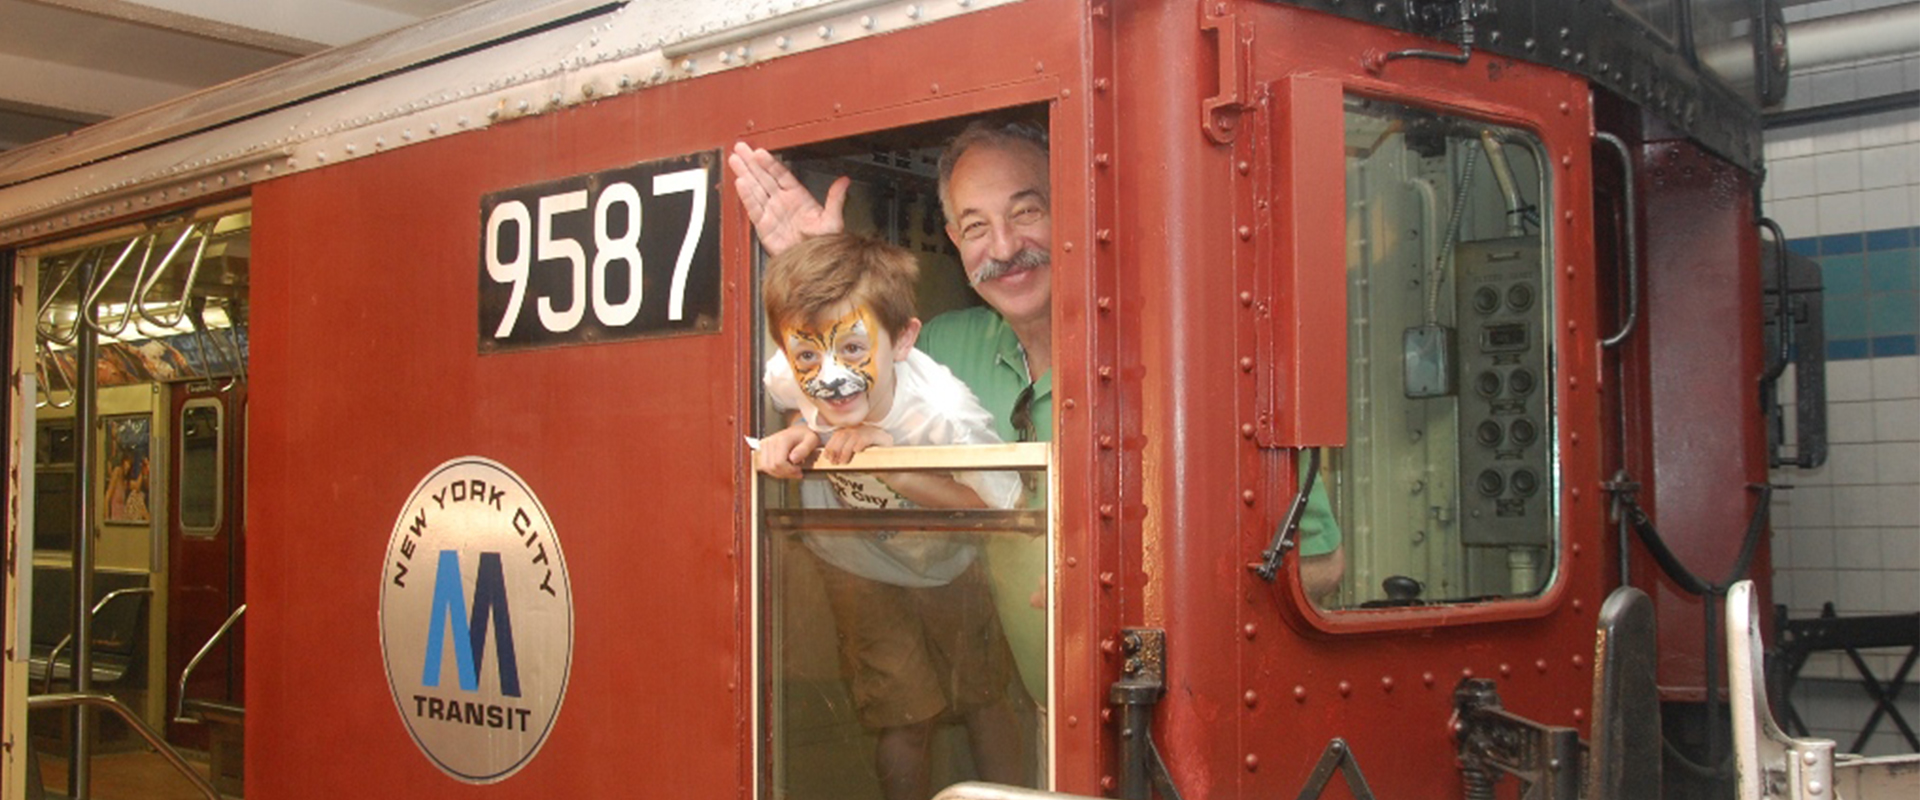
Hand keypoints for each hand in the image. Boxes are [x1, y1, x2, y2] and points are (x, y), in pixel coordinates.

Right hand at [728, 142, 849, 255]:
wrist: (812, 264)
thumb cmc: (823, 243)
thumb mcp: (833, 220)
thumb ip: (835, 199)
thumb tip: (844, 181)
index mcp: (798, 197)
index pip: (781, 175)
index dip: (770, 163)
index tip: (760, 152)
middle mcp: (783, 202)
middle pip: (764, 177)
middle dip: (752, 162)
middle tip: (741, 148)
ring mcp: (772, 213)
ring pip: (756, 189)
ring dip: (745, 174)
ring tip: (735, 160)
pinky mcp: (764, 226)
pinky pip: (753, 208)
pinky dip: (746, 196)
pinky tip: (740, 183)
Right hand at [755, 423, 820, 479]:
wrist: (799, 430)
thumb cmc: (805, 436)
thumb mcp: (811, 441)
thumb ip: (803, 450)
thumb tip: (793, 459)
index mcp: (782, 439)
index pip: (779, 463)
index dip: (789, 470)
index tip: (799, 470)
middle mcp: (770, 441)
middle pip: (772, 467)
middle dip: (785, 473)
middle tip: (796, 472)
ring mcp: (764, 445)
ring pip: (766, 468)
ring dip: (779, 473)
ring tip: (790, 470)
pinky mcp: (762, 448)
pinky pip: (764, 465)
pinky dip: (774, 470)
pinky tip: (783, 468)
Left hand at [822, 424, 892, 464]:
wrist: (892, 468)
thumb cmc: (872, 463)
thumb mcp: (855, 458)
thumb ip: (843, 454)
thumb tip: (828, 457)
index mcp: (855, 432)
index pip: (839, 433)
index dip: (831, 444)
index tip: (826, 456)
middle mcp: (863, 429)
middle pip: (844, 433)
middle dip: (836, 448)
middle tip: (834, 461)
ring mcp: (873, 432)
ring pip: (854, 436)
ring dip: (845, 450)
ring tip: (843, 461)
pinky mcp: (882, 437)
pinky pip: (867, 437)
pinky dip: (859, 444)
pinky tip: (856, 451)